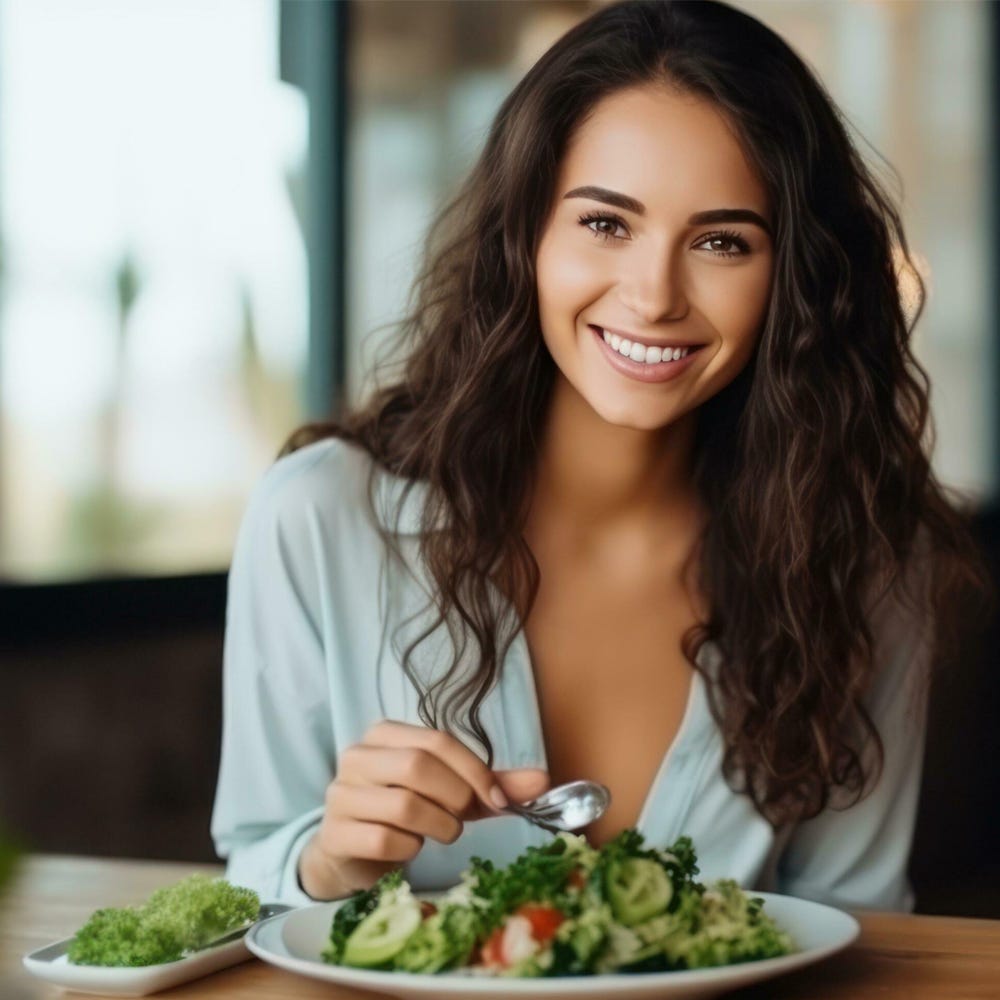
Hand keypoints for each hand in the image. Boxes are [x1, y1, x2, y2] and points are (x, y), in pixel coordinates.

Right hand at [297, 719, 549, 898]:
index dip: (475, 771)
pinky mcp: (335, 833)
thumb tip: (543, 782)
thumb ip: (491, 785)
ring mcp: (341, 794)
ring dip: (437, 826)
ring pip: (403, 805)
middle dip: (455, 797)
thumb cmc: (404, 813)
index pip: (437, 740)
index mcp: (384, 735)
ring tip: (440, 832)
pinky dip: (408, 848)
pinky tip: (408, 847)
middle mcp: (357, 757)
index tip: (499, 801)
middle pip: (418, 766)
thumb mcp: (449, 792)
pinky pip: (383, 839)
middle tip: (464, 818)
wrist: (352, 851)